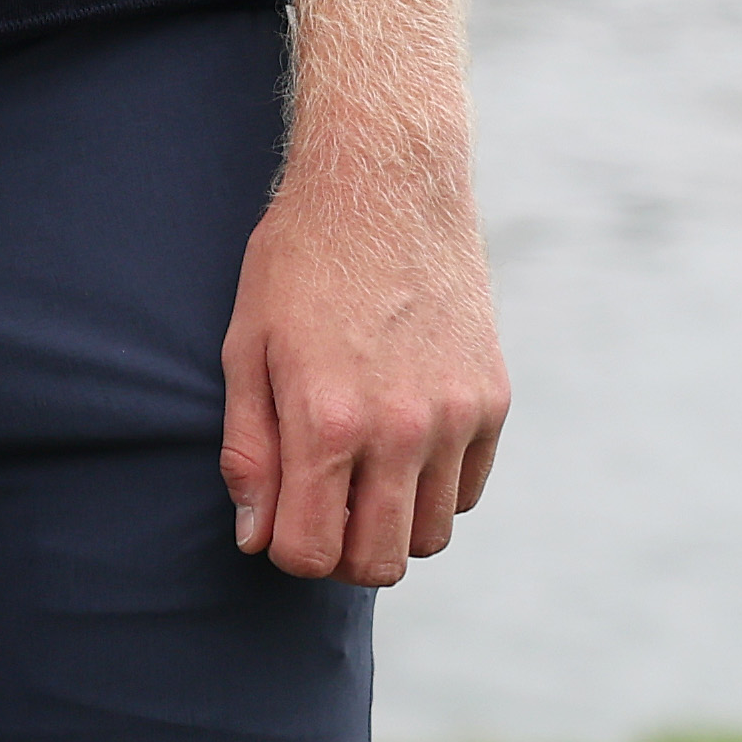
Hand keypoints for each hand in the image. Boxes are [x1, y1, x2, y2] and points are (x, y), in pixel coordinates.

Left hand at [222, 0, 508, 584]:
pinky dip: (434, 485)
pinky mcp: (494, 399)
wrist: (386, 179)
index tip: (279, 514)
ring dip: (390, 521)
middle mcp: (400, 428)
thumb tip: (254, 537)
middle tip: (319, 505)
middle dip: (340, 551)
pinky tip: (402, 438)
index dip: (285, 547)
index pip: (310, 553)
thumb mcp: (247, 344)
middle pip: (378, 562)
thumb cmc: (301, 258)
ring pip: (430, 535)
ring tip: (360, 469)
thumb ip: (248, 448)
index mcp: (327, 419)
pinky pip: (466, 490)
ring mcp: (456, 417)